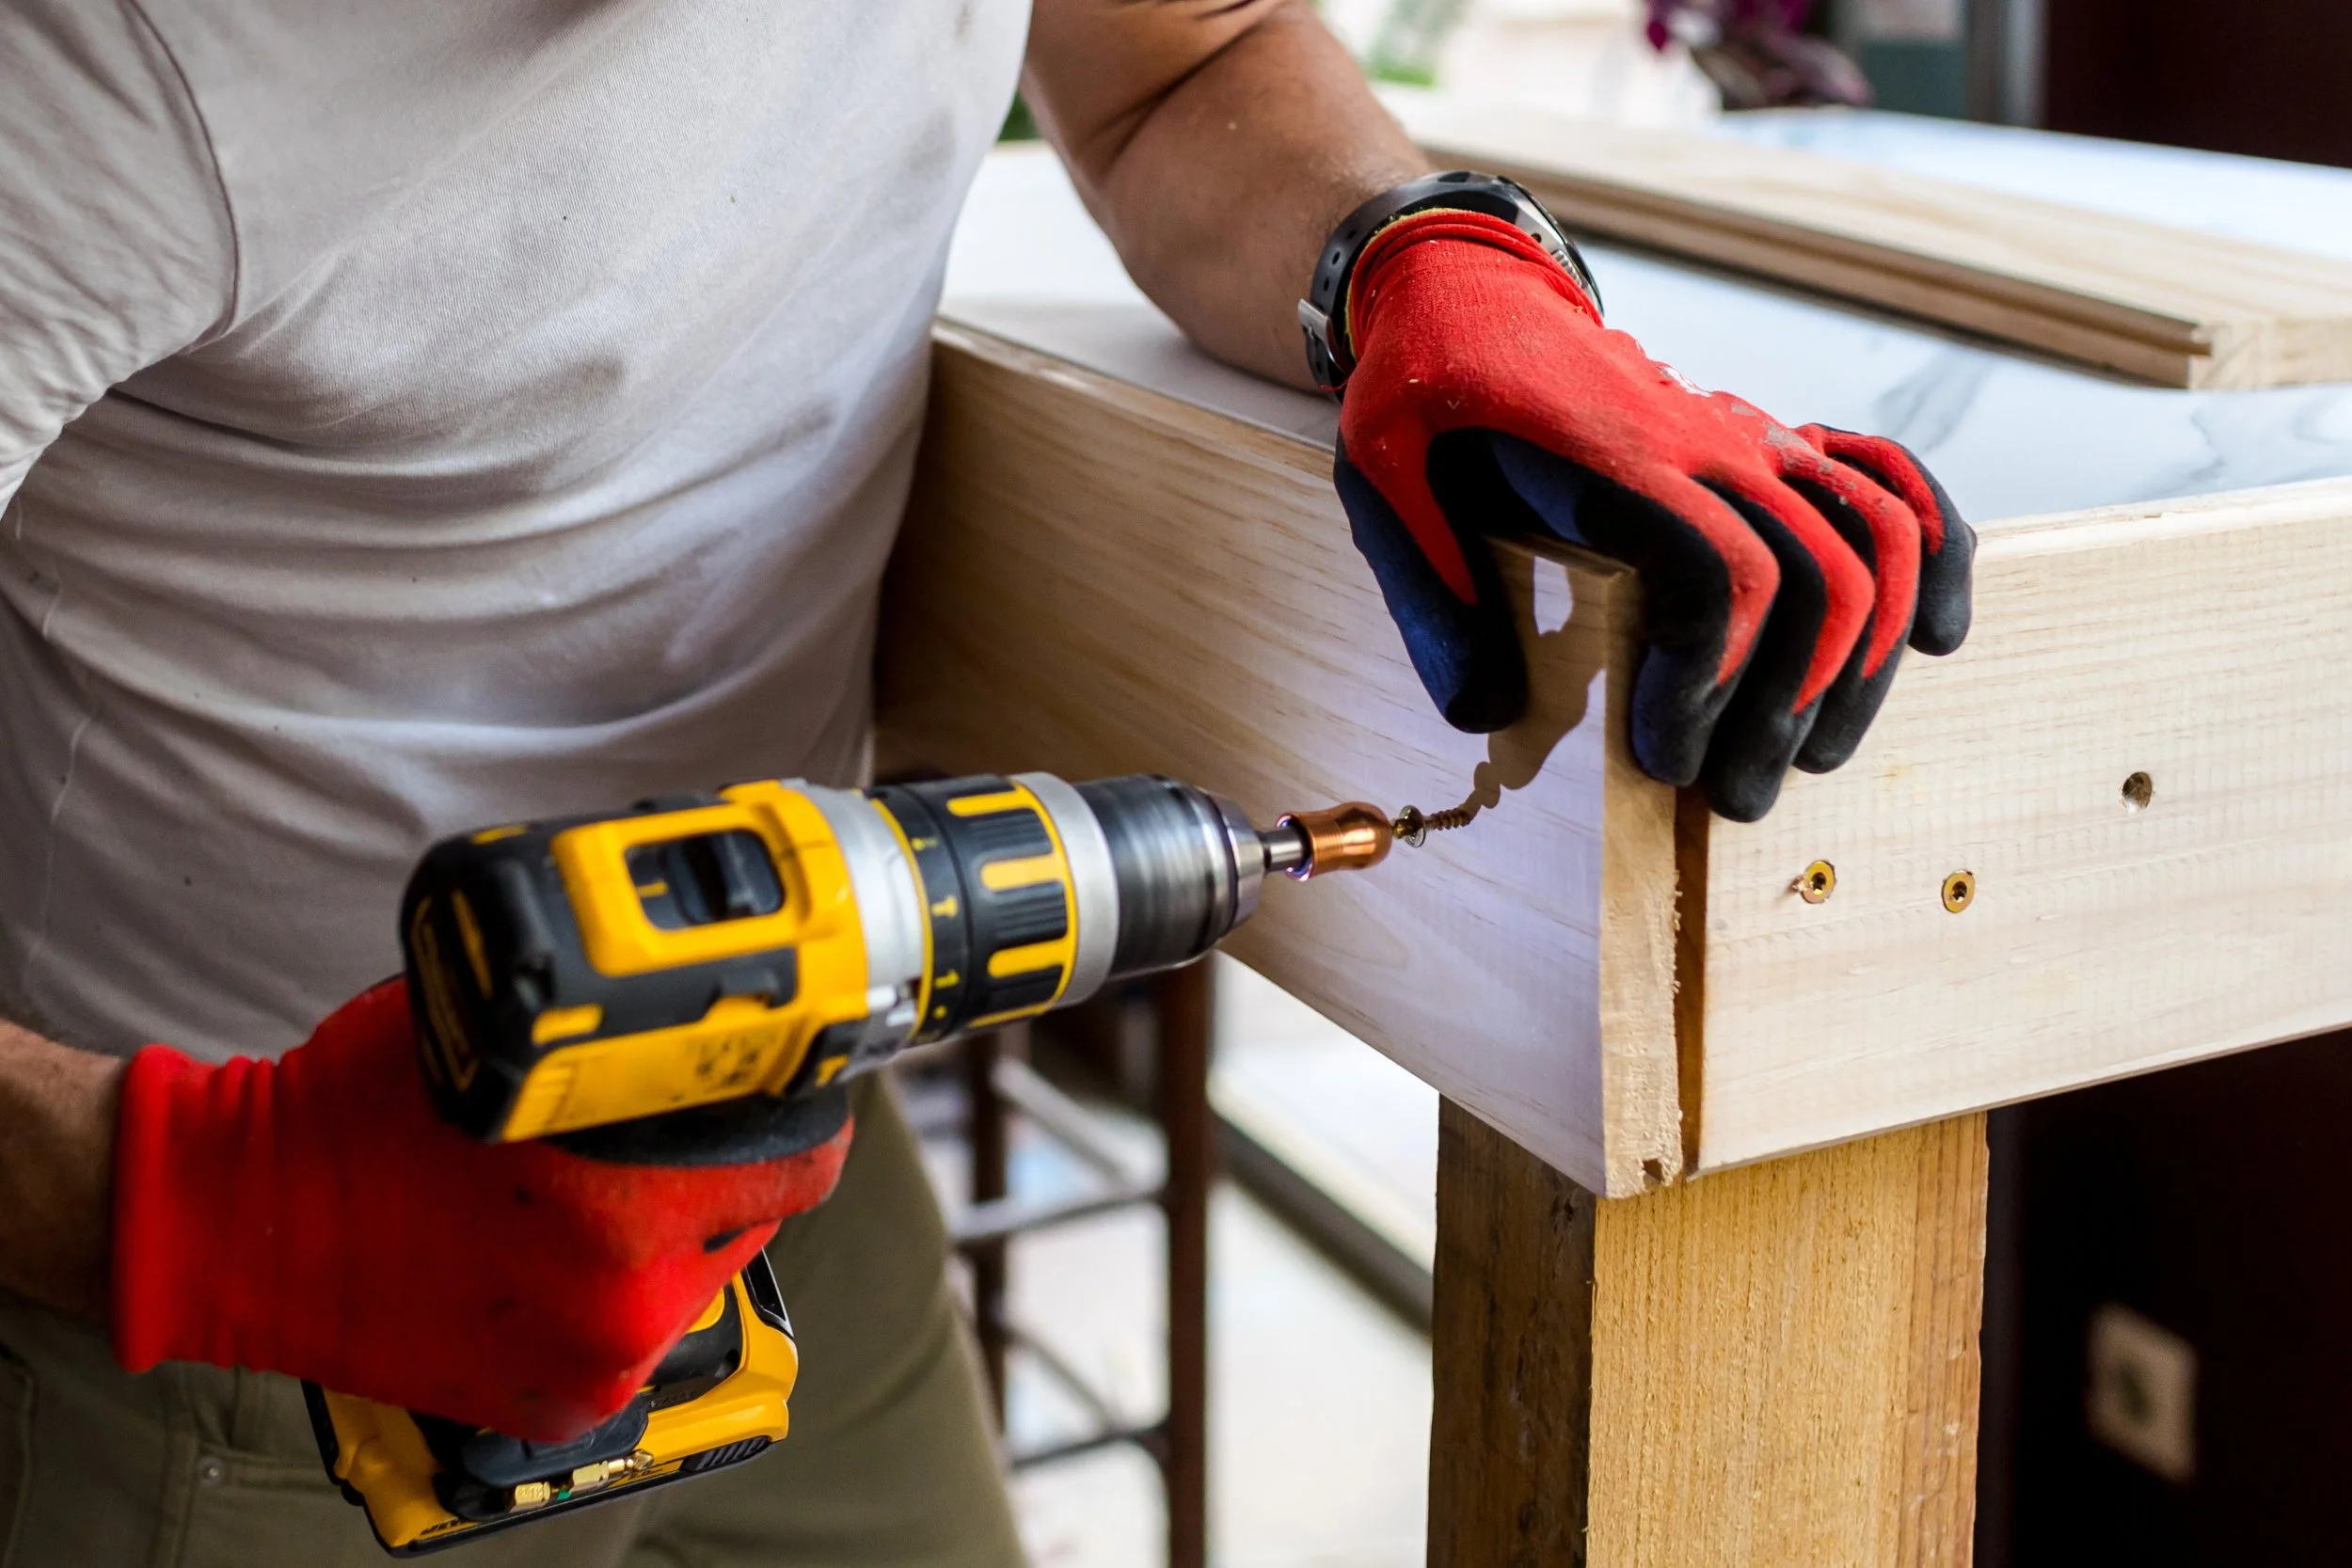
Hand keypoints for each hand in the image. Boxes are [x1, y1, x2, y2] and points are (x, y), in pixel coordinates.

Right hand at [110, 982, 850, 1440]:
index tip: (780, 1085)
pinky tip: (560, 1251)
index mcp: (628, 1201)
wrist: (238, 1221)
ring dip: (671, 1231)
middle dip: (723, 1166)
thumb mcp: (503, 1027)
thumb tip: (699, 999)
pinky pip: (636, 1334)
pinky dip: (617, 1292)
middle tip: (667, 1130)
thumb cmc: (357, 1109)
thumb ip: (613, 1030)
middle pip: (753, 1214)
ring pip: (696, 1275)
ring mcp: (597, 1361)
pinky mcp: (560, 1405)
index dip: (798, 1110)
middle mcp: (628, 1294)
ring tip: (592, 1190)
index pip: (802, 1161)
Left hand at [1331, 209, 1973, 819]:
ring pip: (1872, 542)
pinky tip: (1934, 634)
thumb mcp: (1381, 483)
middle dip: (1788, 705)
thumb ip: (1430, 596)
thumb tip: (1489, 717)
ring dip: (1859, 663)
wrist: (1463, 287)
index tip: (1663, 757)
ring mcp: (1752, 435)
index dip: (1709, 684)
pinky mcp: (1770, 439)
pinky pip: (1889, 479)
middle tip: (1732, 796)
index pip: (1722, 574)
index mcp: (1615, 455)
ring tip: (1807, 755)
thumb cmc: (1419, 389)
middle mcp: (1709, 441)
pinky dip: (1936, 550)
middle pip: (1815, 576)